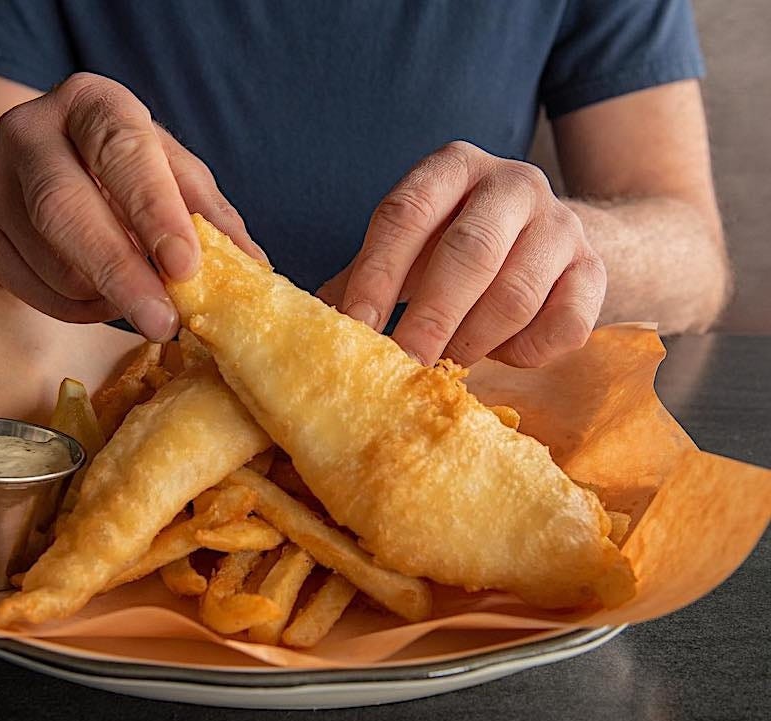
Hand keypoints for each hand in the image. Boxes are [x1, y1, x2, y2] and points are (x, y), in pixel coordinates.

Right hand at [0, 72, 263, 339]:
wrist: (43, 170)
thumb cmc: (124, 170)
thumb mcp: (172, 174)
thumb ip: (208, 214)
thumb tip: (252, 268)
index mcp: (90, 102)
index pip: (120, 150)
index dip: (153, 211)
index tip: (185, 265)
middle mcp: (29, 130)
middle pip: (64, 207)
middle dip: (120, 272)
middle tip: (164, 322)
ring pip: (48, 260)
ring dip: (105, 295)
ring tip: (142, 297)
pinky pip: (31, 289)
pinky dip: (78, 308)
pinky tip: (103, 297)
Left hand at [318, 141, 605, 366]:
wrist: (549, 243)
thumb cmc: (456, 247)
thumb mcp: (408, 247)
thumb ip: (365, 276)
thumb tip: (310, 325)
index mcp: (452, 168)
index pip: (405, 215)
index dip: (376, 276)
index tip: (353, 328)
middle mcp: (512, 183)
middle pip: (468, 252)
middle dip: (430, 317)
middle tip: (401, 366)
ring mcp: (562, 224)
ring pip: (516, 293)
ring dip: (474, 340)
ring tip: (446, 367)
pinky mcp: (595, 270)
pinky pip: (565, 323)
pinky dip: (528, 351)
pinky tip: (504, 355)